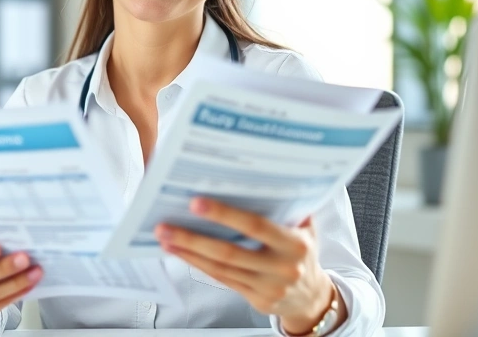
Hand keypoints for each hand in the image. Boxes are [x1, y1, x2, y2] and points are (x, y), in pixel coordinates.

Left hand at [155, 198, 345, 334]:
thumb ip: (284, 206)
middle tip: (167, 225)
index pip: (256, 226)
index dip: (225, 215)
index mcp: (295, 244)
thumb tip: (250, 178)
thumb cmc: (302, 251)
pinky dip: (198, 264)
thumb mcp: (304, 227)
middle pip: (230, 252)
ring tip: (165, 238)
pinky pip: (222, 279)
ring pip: (221, 268)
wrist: (312, 296)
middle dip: (194, 238)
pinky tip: (181, 253)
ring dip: (189, 253)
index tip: (196, 203)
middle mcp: (282, 267)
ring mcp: (268, 287)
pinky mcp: (255, 300)